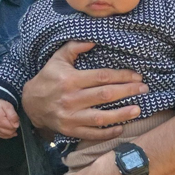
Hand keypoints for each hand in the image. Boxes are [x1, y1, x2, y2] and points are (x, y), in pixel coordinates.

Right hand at [0, 97, 19, 137]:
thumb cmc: (1, 102)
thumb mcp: (9, 106)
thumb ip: (13, 116)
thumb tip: (16, 125)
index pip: (11, 128)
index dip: (16, 124)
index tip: (16, 119)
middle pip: (8, 133)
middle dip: (14, 129)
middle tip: (14, 122)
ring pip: (4, 135)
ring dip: (10, 133)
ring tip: (13, 126)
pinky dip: (5, 135)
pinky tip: (9, 132)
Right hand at [20, 41, 145, 140]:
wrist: (30, 104)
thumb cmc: (48, 78)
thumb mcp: (57, 59)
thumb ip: (75, 47)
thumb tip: (94, 40)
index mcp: (70, 80)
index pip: (102, 77)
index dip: (122, 76)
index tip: (137, 76)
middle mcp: (71, 99)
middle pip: (105, 95)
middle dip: (128, 92)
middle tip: (144, 89)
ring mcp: (71, 117)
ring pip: (101, 117)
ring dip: (122, 114)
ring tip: (138, 110)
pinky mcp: (70, 131)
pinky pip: (91, 134)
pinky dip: (107, 133)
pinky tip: (121, 128)